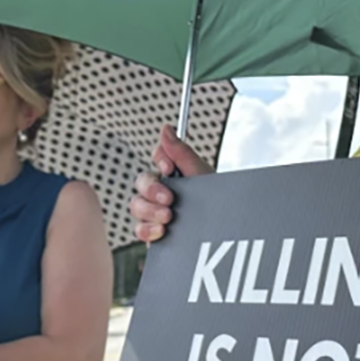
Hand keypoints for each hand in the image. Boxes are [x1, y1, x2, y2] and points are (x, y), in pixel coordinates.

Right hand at [130, 125, 213, 243]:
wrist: (222, 230)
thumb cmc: (216, 202)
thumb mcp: (201, 174)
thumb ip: (182, 152)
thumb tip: (166, 129)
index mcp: (174, 173)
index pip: (158, 157)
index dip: (159, 160)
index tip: (169, 168)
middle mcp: (162, 190)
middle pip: (141, 181)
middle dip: (152, 189)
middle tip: (169, 198)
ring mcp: (155, 211)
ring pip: (136, 205)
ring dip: (150, 210)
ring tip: (168, 217)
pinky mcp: (153, 231)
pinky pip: (139, 228)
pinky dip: (147, 229)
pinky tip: (161, 230)